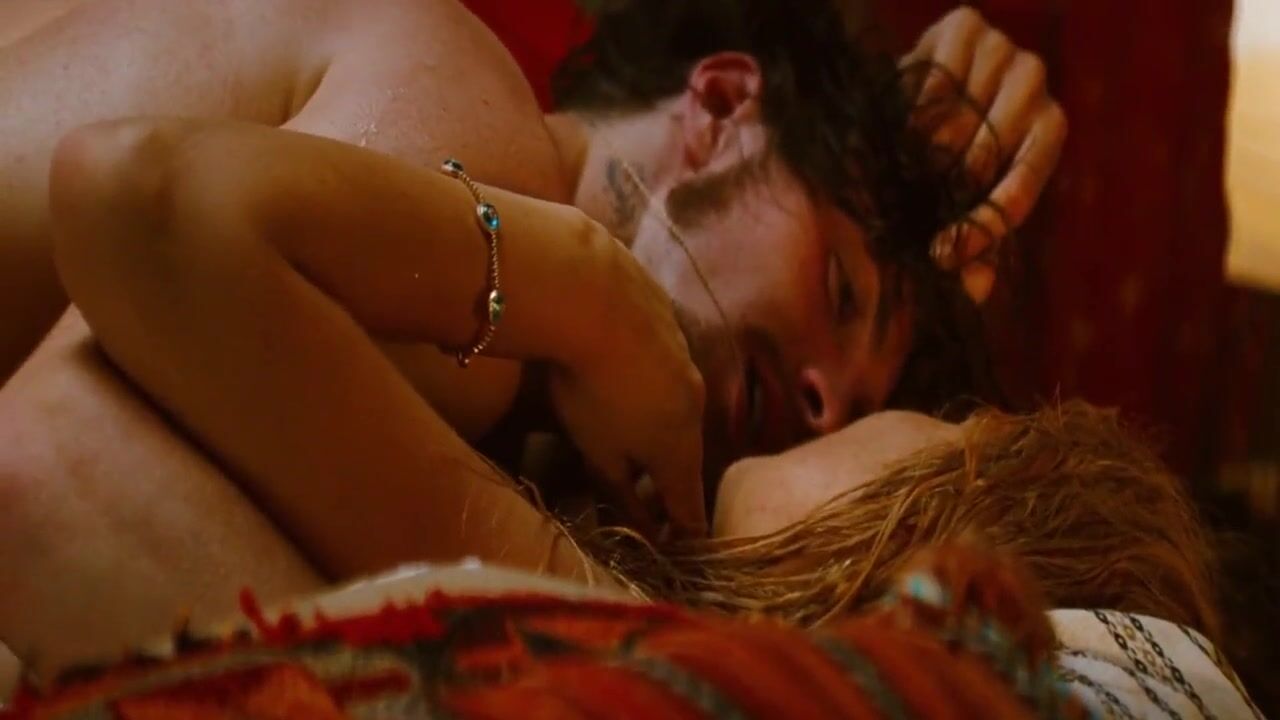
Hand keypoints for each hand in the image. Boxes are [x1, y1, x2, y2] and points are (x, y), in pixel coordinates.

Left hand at [548, 236, 707, 538]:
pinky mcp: (668, 324)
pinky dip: (647, 381)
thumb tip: (647, 532)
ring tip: (625, 430)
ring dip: (657, 425)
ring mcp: (685, 361)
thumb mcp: (599, 456)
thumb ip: (623, 496)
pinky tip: (618, 372)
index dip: (685, 532)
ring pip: (676, 407)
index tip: (679, 548)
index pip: (690, 506)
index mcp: (680, 449)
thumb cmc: (589, 390)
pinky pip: (663, 365)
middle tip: (645, 497)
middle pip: (685, 453)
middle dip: (668, 478)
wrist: (592, 296)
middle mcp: (695, 406)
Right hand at [902, 6, 1067, 303]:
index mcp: (1050, 127)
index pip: (1022, 185)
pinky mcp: (965, 25)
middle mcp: (1035, 81)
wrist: (932, 73)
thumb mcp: (970, 191)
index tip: (942, 257)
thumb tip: (975, 292)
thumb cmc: (956, 144)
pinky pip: (931, 82)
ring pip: (955, 119)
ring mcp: (1003, 49)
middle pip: (984, 153)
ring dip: (922, 154)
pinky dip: (910, 112)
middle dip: (944, 193)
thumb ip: (978, 238)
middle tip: (909, 216)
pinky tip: (896, 131)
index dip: (981, 227)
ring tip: (898, 176)